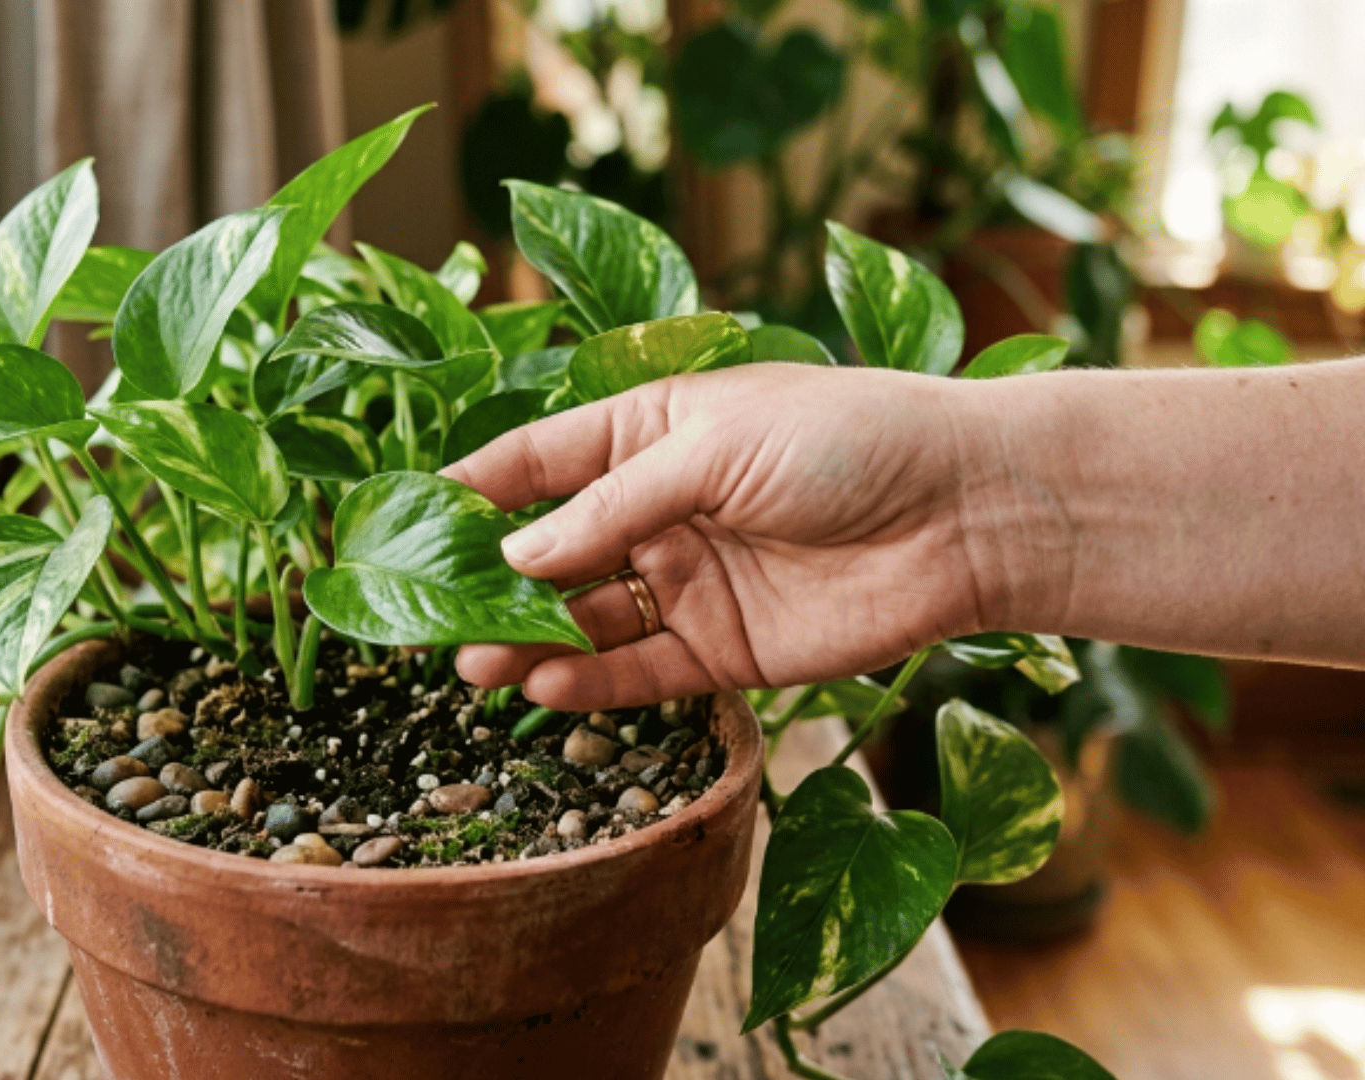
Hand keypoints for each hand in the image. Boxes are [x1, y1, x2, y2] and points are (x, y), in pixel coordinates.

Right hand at [444, 363, 1001, 710]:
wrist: (968, 512)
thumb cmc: (847, 441)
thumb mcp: (715, 447)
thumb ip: (611, 504)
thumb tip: (515, 553)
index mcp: (651, 432)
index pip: (538, 461)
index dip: (473, 490)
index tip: (404, 521)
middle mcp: (659, 508)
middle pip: (551, 550)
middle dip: (491, 583)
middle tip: (431, 618)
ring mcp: (690, 581)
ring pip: (586, 618)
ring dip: (530, 640)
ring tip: (475, 664)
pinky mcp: (726, 648)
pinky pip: (642, 670)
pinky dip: (593, 682)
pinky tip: (545, 687)